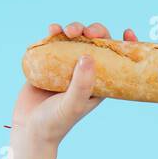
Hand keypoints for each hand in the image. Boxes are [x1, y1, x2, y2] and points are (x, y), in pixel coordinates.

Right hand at [8, 21, 137, 147]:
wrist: (29, 129)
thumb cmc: (55, 123)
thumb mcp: (73, 105)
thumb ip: (81, 84)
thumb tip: (88, 56)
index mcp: (99, 84)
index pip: (117, 61)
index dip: (125, 45)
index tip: (128, 32)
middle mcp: (85, 73)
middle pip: (96, 44)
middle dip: (95, 32)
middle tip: (88, 32)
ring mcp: (66, 67)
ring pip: (76, 39)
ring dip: (74, 28)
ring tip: (66, 31)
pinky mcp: (48, 62)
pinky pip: (54, 42)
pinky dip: (54, 32)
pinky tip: (52, 30)